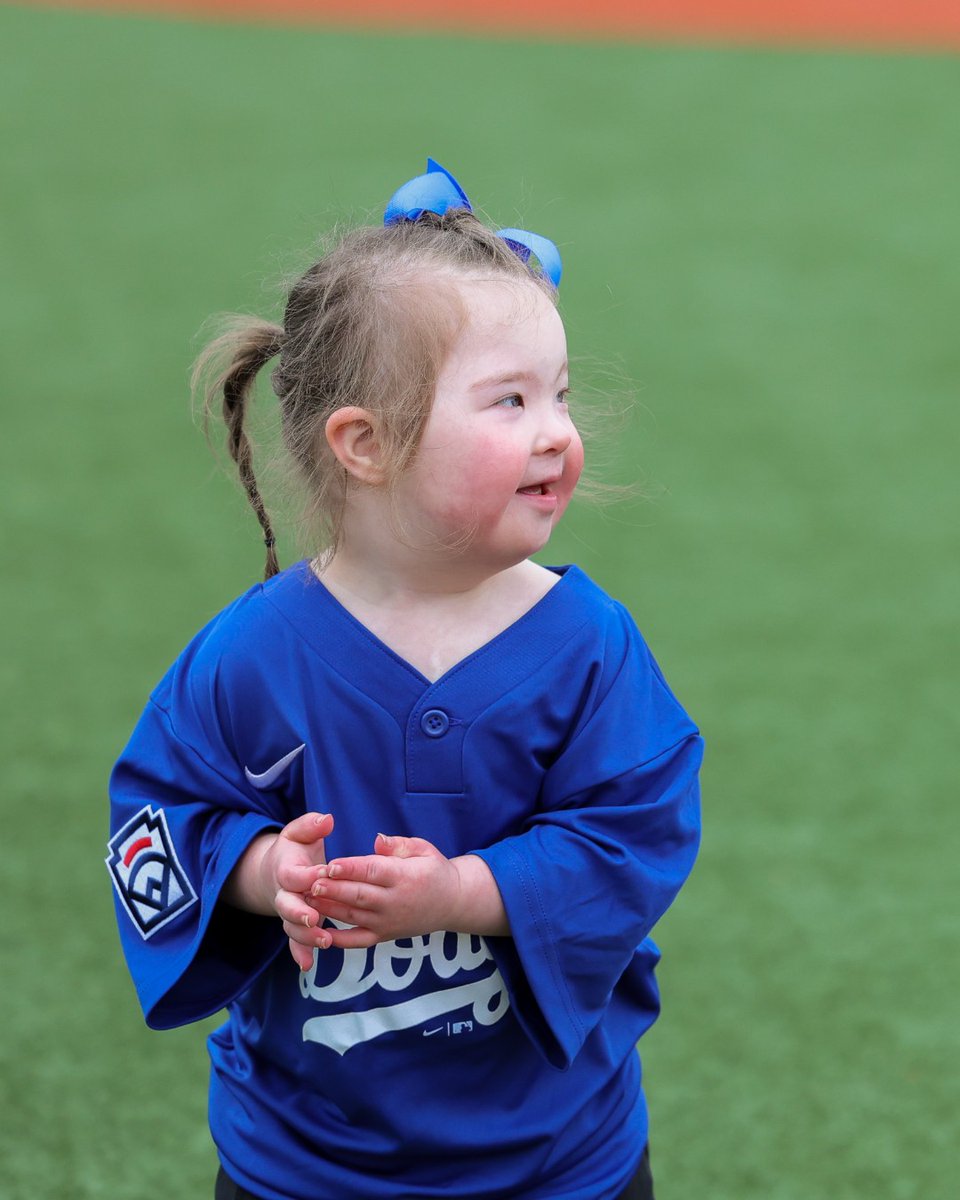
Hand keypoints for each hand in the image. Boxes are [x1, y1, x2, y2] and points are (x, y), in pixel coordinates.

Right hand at [224, 812, 334, 969]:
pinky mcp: (294, 925)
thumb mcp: (299, 832)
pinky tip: (309, 965)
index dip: (307, 875)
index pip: (294, 874)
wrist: (276, 870)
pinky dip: (300, 954)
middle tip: (315, 919)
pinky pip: (294, 943)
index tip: (324, 872)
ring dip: (305, 937)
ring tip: (324, 941)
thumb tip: (327, 819)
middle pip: (287, 906)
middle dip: (300, 913)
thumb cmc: (294, 849)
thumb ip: (311, 825)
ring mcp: (288, 912)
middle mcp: (285, 893)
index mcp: (286, 869)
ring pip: (292, 928)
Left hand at [308, 834, 508, 948]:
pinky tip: (318, 932)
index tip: (330, 864)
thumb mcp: (423, 849)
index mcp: (405, 876)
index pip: (372, 871)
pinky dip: (338, 940)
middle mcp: (395, 902)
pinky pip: (357, 941)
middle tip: (309, 882)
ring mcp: (388, 922)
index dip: (350, 868)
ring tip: (306, 900)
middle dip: (332, 889)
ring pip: (353, 916)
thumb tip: (377, 839)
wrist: (452, 903)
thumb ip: (399, 844)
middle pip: (358, 895)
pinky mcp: (384, 936)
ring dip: (328, 909)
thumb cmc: (434, 870)